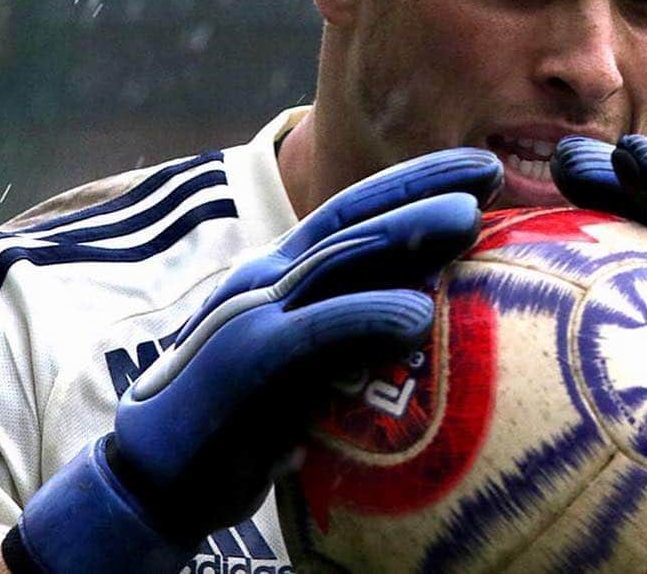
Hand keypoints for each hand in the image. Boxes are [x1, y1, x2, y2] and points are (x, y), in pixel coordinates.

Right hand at [9, 147, 501, 572]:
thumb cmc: (243, 419)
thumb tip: (426, 318)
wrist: (154, 477)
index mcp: (285, 272)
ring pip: (338, 258)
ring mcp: (253, 312)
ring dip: (405, 233)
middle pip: (355, 216)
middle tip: (492, 170)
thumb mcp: (304, 362)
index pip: (358, 211)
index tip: (482, 172)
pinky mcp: (242, 361)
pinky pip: (313, 332)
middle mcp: (269, 277)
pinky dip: (365, 317)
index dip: (418, 182)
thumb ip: (350, 331)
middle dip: (423, 186)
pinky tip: (416, 314)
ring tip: (467, 217)